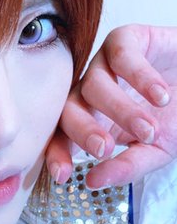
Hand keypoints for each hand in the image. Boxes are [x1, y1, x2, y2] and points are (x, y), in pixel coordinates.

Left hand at [46, 24, 176, 187]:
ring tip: (148, 129)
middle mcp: (92, 93)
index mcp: (92, 121)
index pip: (63, 137)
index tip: (63, 176)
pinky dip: (139, 77)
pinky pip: (120, 54)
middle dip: (84, 132)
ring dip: (120, 110)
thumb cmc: (176, 116)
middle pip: (70, 110)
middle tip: (105, 149)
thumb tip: (92, 183)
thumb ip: (126, 166)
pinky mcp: (127, 40)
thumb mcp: (155, 149)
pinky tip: (159, 97)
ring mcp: (107, 65)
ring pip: (94, 85)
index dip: (57, 154)